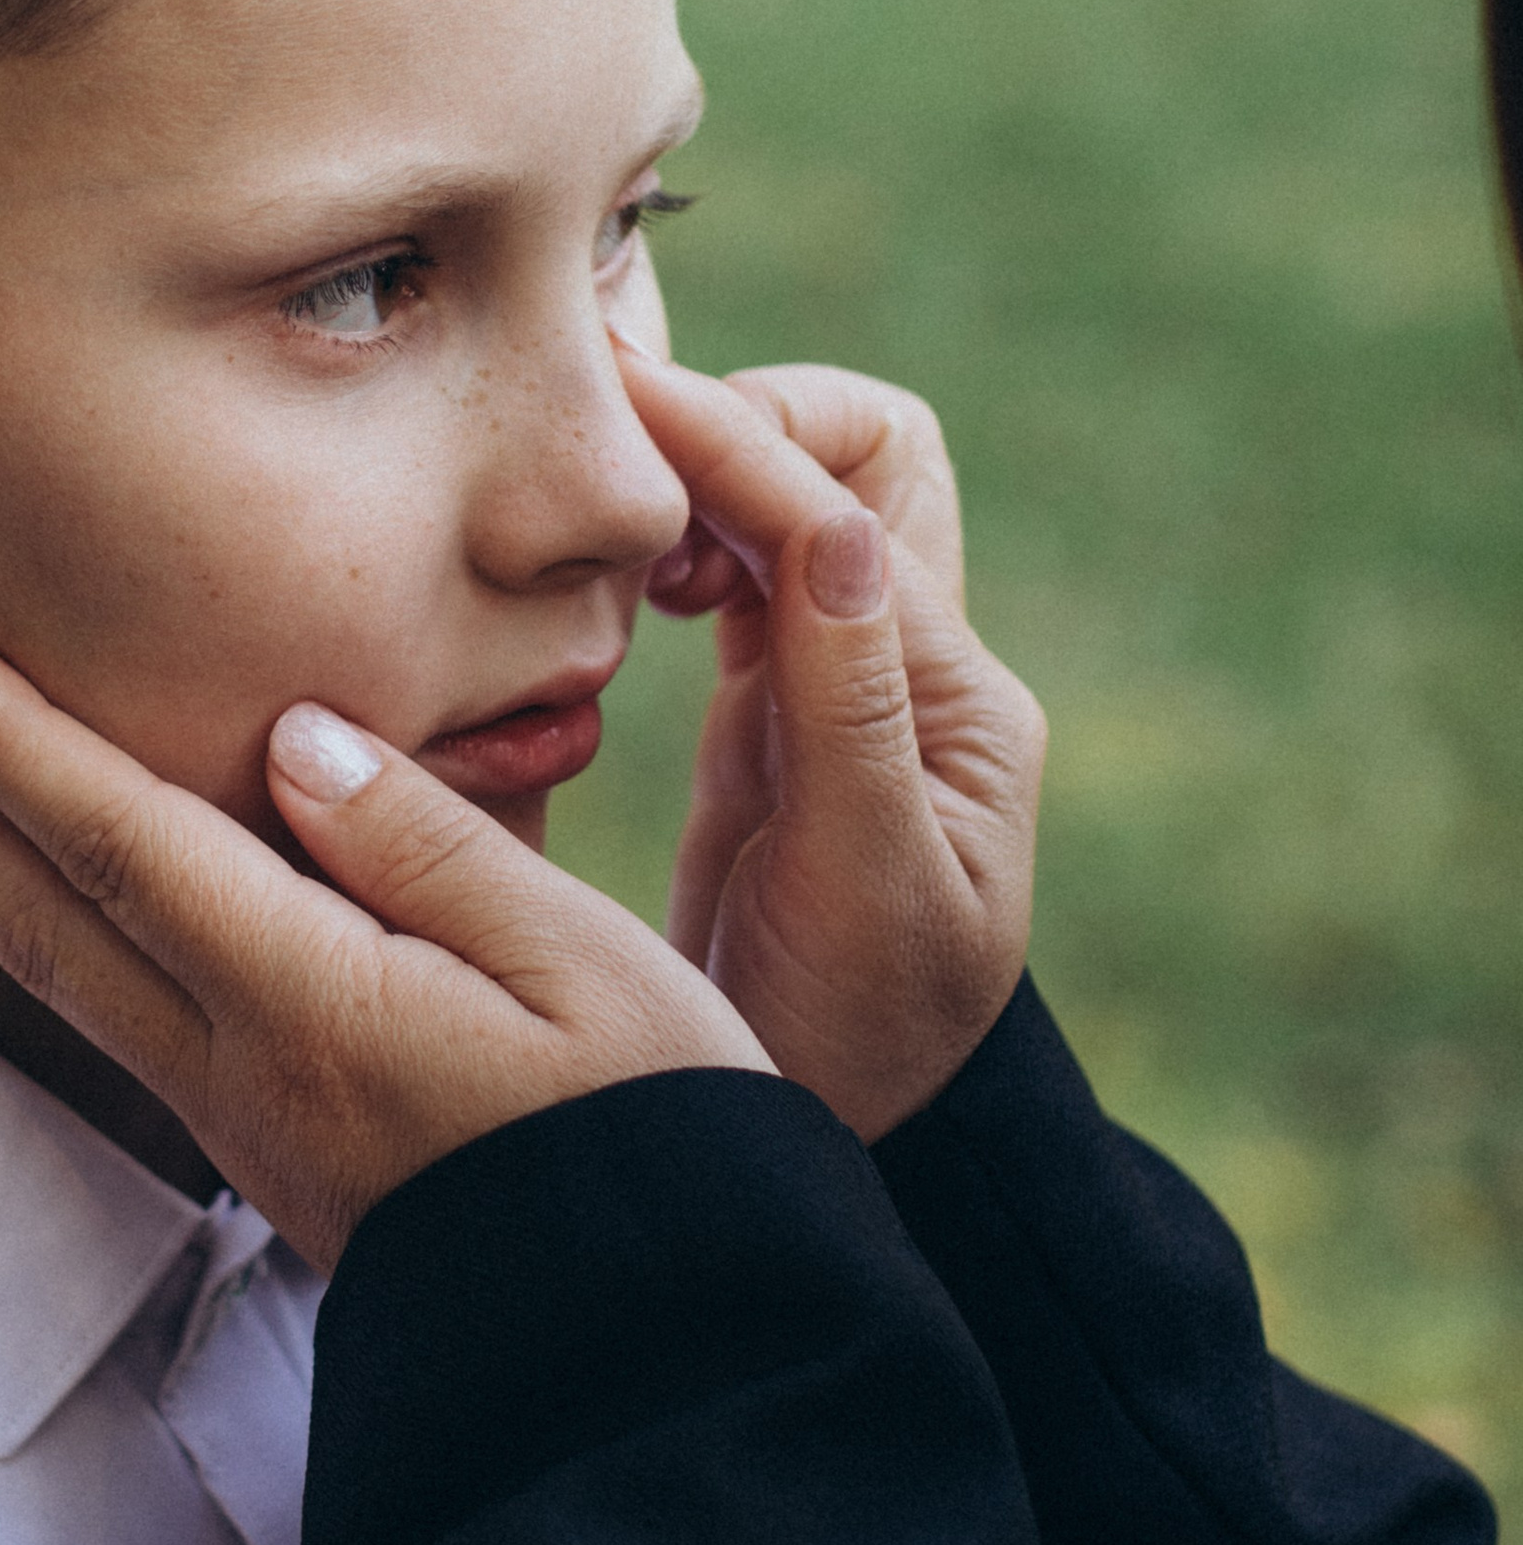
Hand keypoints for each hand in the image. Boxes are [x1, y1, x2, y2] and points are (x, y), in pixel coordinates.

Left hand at [0, 637, 774, 1271]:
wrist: (667, 1365)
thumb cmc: (662, 1141)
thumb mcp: (584, 960)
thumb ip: (432, 845)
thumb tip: (293, 741)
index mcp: (314, 1005)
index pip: (123, 846)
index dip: (12, 743)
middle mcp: (246, 1071)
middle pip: (48, 916)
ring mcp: (250, 1126)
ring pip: (66, 977)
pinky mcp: (278, 1159)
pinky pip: (120, 1019)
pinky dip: (46, 936)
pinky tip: (39, 903)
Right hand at [616, 351, 1045, 1136]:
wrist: (847, 1146)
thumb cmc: (863, 1048)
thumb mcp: (871, 893)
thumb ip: (848, 713)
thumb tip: (832, 529)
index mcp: (952, 703)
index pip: (845, 506)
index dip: (734, 438)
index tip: (618, 398)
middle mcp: (909, 672)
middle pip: (852, 456)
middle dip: (739, 421)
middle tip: (606, 453)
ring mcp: (838, 690)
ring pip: (785, 507)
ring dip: (697, 480)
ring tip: (593, 523)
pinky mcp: (768, 721)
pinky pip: (734, 578)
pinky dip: (671, 547)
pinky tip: (602, 591)